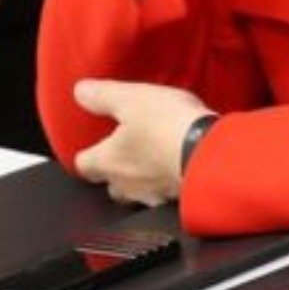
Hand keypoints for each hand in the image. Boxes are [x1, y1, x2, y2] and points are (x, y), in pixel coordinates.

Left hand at [72, 79, 214, 205]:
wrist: (209, 154)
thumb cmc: (167, 126)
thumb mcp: (132, 99)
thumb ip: (103, 96)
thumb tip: (79, 91)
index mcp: (108, 161)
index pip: (83, 165)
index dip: (86, 153)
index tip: (91, 145)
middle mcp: (125, 184)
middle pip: (109, 183)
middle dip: (114, 169)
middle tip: (124, 150)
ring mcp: (152, 195)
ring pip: (136, 191)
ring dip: (141, 177)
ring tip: (152, 158)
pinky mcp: (176, 198)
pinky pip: (163, 193)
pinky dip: (165, 181)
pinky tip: (175, 166)